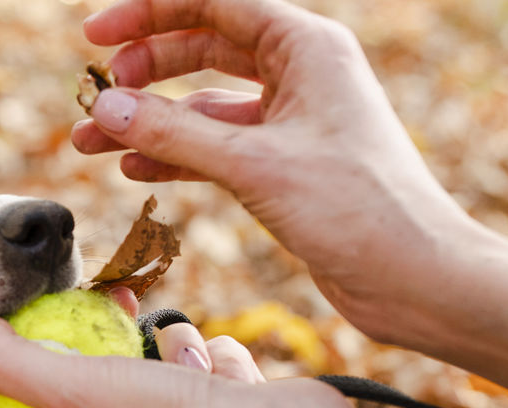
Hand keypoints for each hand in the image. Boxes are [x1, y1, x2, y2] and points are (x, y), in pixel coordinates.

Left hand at [0, 312, 469, 407]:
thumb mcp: (84, 394)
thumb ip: (21, 367)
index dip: (19, 385)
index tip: (19, 336)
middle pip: (94, 385)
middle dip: (102, 343)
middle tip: (105, 303)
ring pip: (154, 364)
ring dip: (169, 349)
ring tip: (182, 360)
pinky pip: (205, 362)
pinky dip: (214, 357)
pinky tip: (227, 375)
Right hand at [72, 0, 507, 407]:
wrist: (415, 279)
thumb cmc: (357, 210)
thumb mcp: (253, 165)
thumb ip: (173, 133)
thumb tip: (103, 109)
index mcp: (307, 48)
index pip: (215, 4)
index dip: (150, 13)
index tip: (96, 37)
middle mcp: (300, 74)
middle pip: (204, 48)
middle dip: (144, 69)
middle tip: (96, 94)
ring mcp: (291, 121)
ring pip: (203, 104)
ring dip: (149, 120)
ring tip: (91, 140)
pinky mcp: (283, 165)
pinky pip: (214, 146)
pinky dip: (174, 154)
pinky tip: (134, 167)